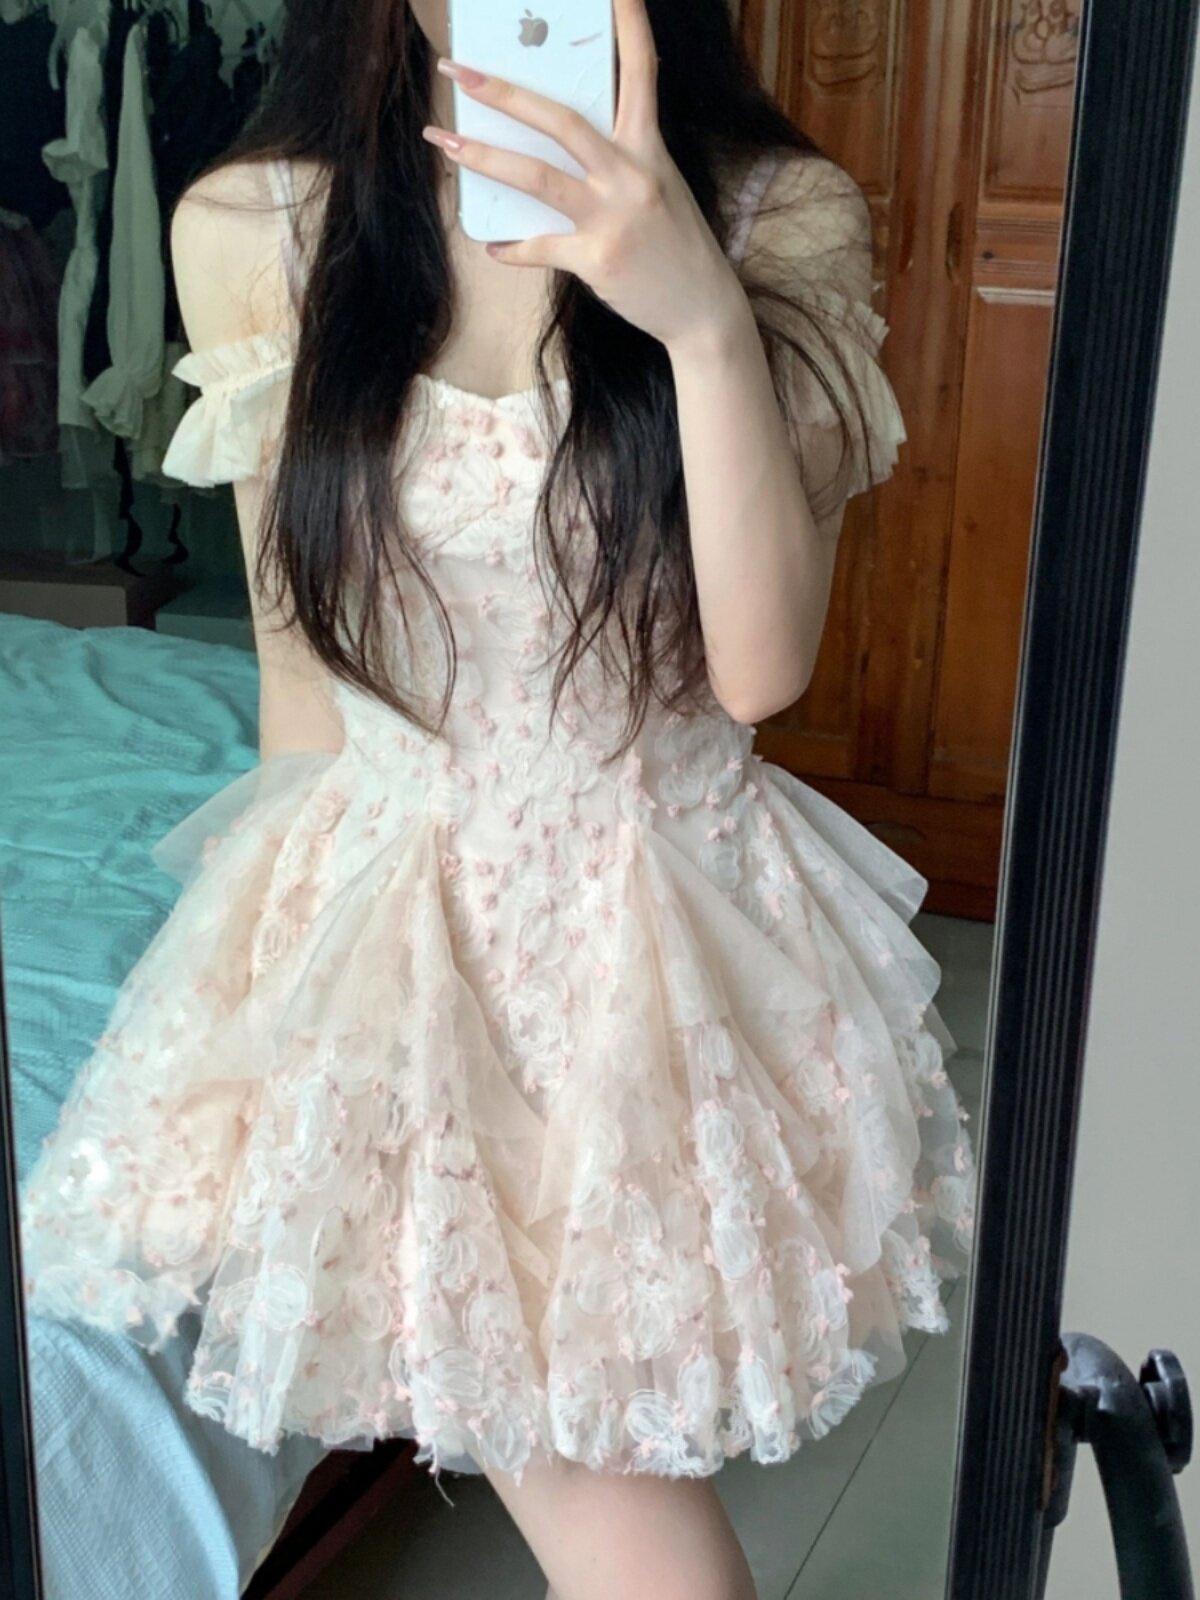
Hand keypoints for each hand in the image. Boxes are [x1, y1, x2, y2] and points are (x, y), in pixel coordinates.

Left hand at [422, 0, 746, 353]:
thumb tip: (556, 149)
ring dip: (483, 156)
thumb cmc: (675, 245)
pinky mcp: (598, 260)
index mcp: (649, 148)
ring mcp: (613, 217)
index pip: (640, 72)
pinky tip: (493, 246)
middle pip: (561, 120)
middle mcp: (631, 174)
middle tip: (459, 70)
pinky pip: (540, 247)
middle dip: (505, 92)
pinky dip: (512, 248)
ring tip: (444, 141)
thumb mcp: (658, 187)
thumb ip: (616, 162)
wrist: (702, 309)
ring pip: (537, 176)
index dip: (628, 23)